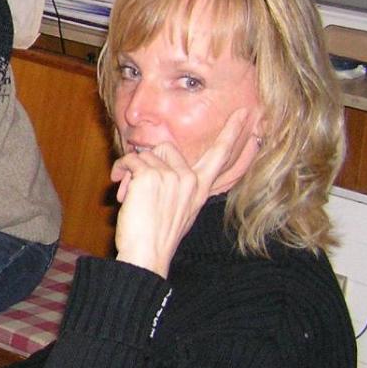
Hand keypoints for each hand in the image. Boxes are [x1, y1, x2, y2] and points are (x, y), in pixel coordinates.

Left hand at [111, 108, 255, 276]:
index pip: (221, 155)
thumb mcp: (180, 210)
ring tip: (128, 195)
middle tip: (136, 184)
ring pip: (143, 154)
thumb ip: (179, 187)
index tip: (246, 113)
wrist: (147, 254)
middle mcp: (190, 180)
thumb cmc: (157, 236)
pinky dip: (120, 171)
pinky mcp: (151, 176)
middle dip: (147, 161)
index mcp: (201, 188)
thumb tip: (158, 167)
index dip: (233, 132)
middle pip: (166, 147)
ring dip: (129, 171)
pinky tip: (121, 190)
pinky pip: (130, 160)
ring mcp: (172, 177)